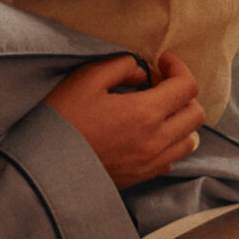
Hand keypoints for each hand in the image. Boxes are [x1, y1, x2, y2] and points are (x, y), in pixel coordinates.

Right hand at [45, 52, 204, 188]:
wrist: (42, 166)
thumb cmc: (61, 119)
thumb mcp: (86, 80)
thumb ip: (121, 66)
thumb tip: (142, 72)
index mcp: (146, 113)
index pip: (187, 87)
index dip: (179, 68)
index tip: (162, 61)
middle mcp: (157, 141)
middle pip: (196, 114)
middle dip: (184, 94)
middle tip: (159, 84)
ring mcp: (152, 163)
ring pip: (190, 140)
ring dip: (181, 121)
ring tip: (158, 110)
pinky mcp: (142, 177)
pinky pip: (172, 159)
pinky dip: (170, 143)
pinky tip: (148, 134)